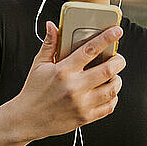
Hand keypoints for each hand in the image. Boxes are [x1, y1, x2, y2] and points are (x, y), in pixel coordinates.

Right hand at [14, 21, 125, 140]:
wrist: (27, 119)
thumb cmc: (33, 90)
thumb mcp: (39, 64)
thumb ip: (49, 44)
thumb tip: (52, 26)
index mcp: (63, 70)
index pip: (90, 50)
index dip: (106, 38)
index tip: (116, 31)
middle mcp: (74, 87)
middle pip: (107, 70)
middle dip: (119, 61)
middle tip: (118, 58)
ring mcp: (81, 104)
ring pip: (112, 89)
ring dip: (118, 79)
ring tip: (114, 75)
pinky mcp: (85, 117)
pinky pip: (109, 107)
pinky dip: (113, 97)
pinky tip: (108, 91)